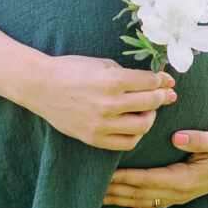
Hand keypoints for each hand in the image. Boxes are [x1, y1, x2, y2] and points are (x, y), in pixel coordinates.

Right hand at [25, 55, 176, 150]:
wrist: (40, 86)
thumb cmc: (71, 70)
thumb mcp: (101, 64)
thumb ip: (128, 74)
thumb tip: (156, 80)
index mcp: (112, 80)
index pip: (150, 82)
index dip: (162, 80)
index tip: (167, 80)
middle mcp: (109, 104)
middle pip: (151, 103)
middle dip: (162, 96)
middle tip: (164, 94)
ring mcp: (101, 124)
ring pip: (143, 126)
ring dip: (151, 116)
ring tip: (148, 110)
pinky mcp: (94, 138)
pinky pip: (126, 143)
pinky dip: (136, 134)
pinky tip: (134, 125)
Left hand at [102, 96, 207, 207]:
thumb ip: (200, 139)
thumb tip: (177, 138)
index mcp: (184, 178)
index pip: (147, 179)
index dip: (125, 177)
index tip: (104, 173)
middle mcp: (178, 192)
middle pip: (138, 194)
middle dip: (113, 191)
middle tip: (87, 188)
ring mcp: (177, 197)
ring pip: (140, 203)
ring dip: (116, 203)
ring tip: (91, 203)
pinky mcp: (177, 196)